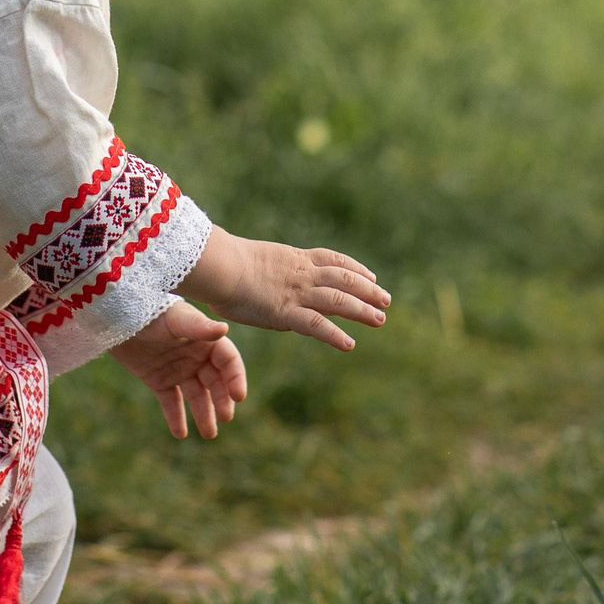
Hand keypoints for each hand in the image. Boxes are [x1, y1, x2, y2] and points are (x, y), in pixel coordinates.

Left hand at [111, 299, 247, 436]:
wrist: (117, 316)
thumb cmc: (150, 311)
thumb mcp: (176, 320)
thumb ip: (198, 327)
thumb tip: (224, 329)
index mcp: (206, 340)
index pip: (228, 362)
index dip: (235, 378)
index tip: (238, 397)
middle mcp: (196, 357)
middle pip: (215, 382)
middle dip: (222, 400)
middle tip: (226, 418)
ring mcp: (178, 370)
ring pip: (196, 396)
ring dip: (204, 414)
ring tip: (209, 434)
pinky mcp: (158, 380)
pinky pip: (171, 402)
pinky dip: (176, 418)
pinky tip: (180, 434)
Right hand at [181, 227, 390, 350]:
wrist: (218, 266)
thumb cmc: (222, 263)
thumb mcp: (253, 259)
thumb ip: (266, 269)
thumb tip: (262, 278)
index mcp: (294, 258)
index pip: (333, 260)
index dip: (355, 268)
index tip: (371, 276)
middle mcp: (302, 274)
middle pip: (344, 279)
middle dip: (367, 289)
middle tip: (386, 300)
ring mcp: (297, 293)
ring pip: (339, 300)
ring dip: (362, 310)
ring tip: (380, 320)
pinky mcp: (286, 313)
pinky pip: (317, 325)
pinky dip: (335, 335)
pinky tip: (349, 344)